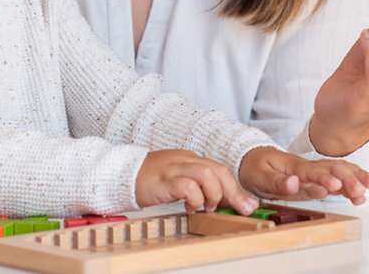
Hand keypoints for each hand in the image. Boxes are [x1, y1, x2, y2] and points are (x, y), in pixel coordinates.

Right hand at [136, 149, 259, 214]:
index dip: (235, 188)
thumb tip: (218, 201)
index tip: (245, 204)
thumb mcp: (177, 179)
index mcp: (189, 159)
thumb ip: (196, 185)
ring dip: (213, 194)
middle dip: (233, 192)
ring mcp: (174, 168)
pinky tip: (190, 208)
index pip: (219, 169)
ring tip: (208, 207)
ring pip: (207, 174)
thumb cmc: (150, 179)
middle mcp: (184, 160)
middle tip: (241, 209)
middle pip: (218, 169)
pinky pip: (188, 186)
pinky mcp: (164, 180)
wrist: (122, 173)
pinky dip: (195, 199)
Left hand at [238, 146, 368, 204]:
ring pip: (338, 171)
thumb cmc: (255, 166)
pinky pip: (337, 179)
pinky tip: (364, 190)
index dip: (323, 178)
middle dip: (348, 178)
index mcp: (293, 165)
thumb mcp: (259, 176)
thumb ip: (277, 182)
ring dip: (355, 178)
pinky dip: (351, 183)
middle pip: (332, 168)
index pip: (311, 171)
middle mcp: (307, 167)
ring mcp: (313, 173)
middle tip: (362, 190)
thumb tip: (294, 183)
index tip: (336, 185)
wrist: (252, 158)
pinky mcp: (316, 180)